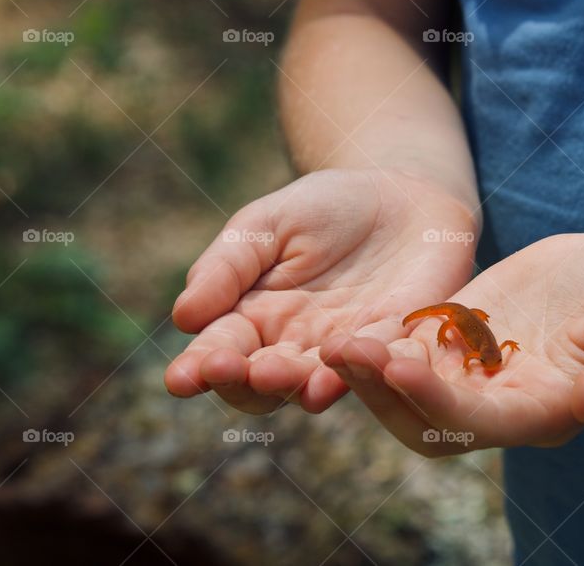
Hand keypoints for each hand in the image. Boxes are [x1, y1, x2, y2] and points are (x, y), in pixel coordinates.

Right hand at [165, 168, 477, 413]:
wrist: (402, 196)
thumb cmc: (326, 208)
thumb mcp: (267, 224)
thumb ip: (227, 267)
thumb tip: (184, 317)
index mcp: (254, 319)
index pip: (221, 352)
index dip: (199, 369)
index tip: (182, 379)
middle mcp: (296, 347)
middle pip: (262, 386)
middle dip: (245, 384)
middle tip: (236, 371)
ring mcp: (347, 352)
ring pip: (316, 385)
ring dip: (298, 384)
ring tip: (282, 373)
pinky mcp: (397, 342)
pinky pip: (382, 361)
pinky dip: (367, 363)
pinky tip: (351, 355)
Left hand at [320, 233, 583, 454]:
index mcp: (542, 412)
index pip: (481, 422)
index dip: (438, 400)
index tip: (398, 365)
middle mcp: (498, 404)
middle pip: (427, 420)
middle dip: (382, 394)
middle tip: (341, 355)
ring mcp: (472, 374)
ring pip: (407, 390)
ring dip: (367, 372)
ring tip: (330, 342)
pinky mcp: (455, 340)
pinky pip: (408, 350)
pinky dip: (378, 344)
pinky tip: (347, 321)